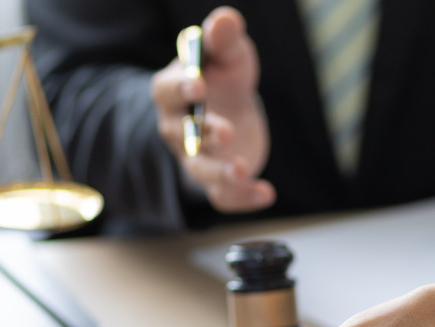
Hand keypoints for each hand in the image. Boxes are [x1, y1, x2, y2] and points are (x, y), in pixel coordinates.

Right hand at [150, 6, 273, 212]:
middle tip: (225, 132)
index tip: (199, 83)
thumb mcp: (230, 55)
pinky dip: (243, 198)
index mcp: (174, 92)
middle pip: (181, 134)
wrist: (233, 110)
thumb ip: (225, 39)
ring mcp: (196, 157)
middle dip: (202, 134)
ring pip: (199, 170)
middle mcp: (178, 129)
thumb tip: (225, 19)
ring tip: (243, 169)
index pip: (167, 90)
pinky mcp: (218, 181)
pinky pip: (223, 196)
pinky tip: (267, 193)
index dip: (181, 86)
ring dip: (220, 172)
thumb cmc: (224, 77)